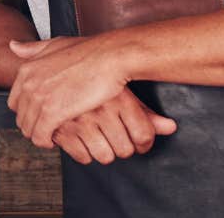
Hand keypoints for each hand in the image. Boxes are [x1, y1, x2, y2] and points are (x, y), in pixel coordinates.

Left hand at [7, 36, 169, 155]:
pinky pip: (40, 136)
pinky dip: (46, 141)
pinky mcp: (53, 112)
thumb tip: (13, 46)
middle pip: (21, 116)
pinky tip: (56, 140)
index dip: (27, 111)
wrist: (110, 58)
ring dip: (39, 135)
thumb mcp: (56, 44)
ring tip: (53, 135)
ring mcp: (39, 98)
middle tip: (47, 128)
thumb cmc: (89, 52)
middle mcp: (29, 83)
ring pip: (28, 128)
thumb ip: (33, 49)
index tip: (40, 115)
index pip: (14, 101)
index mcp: (27, 69)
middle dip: (32, 124)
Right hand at [47, 87, 176, 163]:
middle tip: (115, 138)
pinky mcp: (61, 130)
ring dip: (103, 152)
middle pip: (125, 149)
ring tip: (98, 138)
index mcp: (118, 97)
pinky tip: (82, 139)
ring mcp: (80, 120)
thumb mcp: (121, 90)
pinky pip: (83, 157)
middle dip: (122, 148)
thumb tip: (171, 128)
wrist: (52, 67)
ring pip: (105, 156)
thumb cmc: (91, 78)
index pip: (144, 135)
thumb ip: (146, 112)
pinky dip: (83, 152)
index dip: (144, 143)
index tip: (139, 142)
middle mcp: (101, 108)